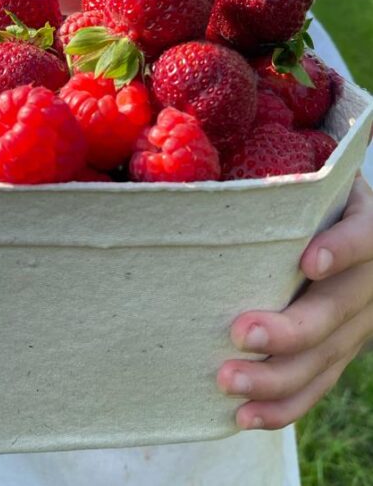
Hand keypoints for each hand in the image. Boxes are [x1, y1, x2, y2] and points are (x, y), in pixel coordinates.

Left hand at [217, 173, 372, 429]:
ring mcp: (355, 326)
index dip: (340, 250)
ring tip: (227, 382)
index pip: (361, 238)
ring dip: (275, 378)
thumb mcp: (320, 178)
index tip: (306, 258)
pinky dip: (281, 406)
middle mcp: (366, 284)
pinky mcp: (339, 353)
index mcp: (365, 228)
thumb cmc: (320, 196)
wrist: (365, 234)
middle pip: (334, 312)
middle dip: (288, 329)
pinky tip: (242, 417)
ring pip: (322, 361)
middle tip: (240, 332)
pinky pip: (315, 387)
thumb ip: (288, 173)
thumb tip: (199, 138)